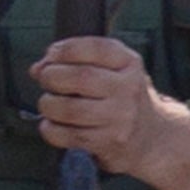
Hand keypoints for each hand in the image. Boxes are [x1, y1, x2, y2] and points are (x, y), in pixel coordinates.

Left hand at [34, 37, 189, 189]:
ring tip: (51, 104)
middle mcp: (128, 89)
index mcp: (129, 63)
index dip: (64, 49)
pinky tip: (55, 125)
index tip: (51, 56)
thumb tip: (37, 69)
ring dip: (48, 105)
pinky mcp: (109, 142)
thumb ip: (74, 61)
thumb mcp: (110, 69)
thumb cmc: (120, 97)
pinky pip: (65, 134)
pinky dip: (50, 129)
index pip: (94, 47)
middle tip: (47, 82)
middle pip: (80, 77)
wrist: (152, 138)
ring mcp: (120, 118)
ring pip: (69, 109)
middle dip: (51, 77)